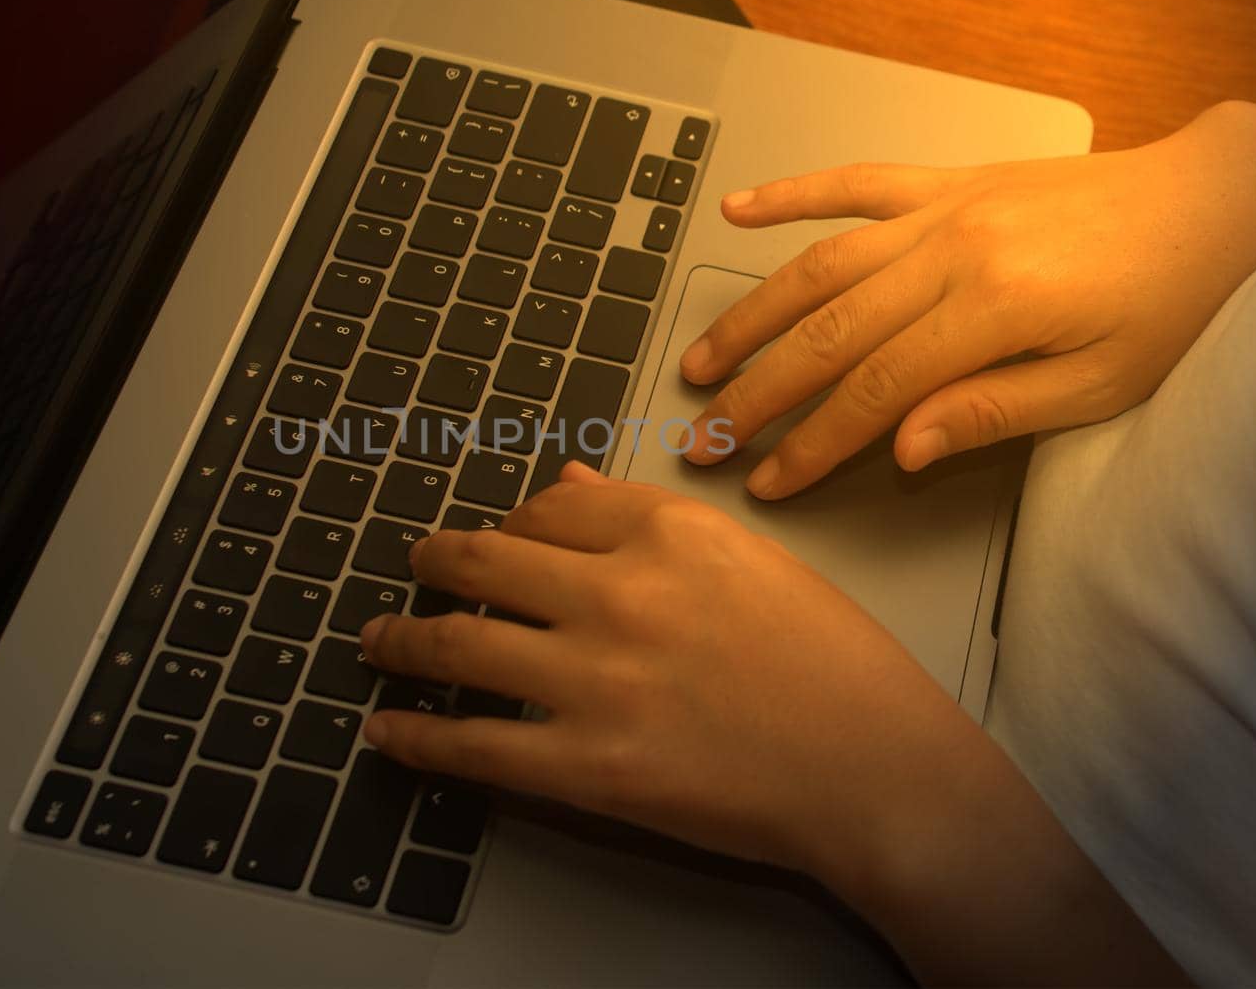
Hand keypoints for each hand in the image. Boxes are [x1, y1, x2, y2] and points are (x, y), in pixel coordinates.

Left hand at [360, 461, 960, 876]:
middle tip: (413, 567)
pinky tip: (386, 729)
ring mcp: (598, 680)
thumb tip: (566, 485)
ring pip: (459, 644)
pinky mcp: (589, 766)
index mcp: (669, 531)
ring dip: (401, 640)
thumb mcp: (751, 562)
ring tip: (376, 640)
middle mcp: (621, 592)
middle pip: (484, 559)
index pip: (550, 505)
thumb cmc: (836, 665)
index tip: (496, 538)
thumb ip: (649, 521)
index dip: (509, 521)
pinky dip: (416, 736)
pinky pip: (473, 745)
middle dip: (432, 561)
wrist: (879, 770)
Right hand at [680, 100, 1255, 497]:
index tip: (768, 480)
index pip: (875, 389)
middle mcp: (955, 248)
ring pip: (822, 262)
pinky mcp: (948, 182)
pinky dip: (793, 193)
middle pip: (829, 330)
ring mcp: (945, 207)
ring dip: (753, 313)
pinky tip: (739, 209)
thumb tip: (904, 448)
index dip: (812, 441)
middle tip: (707, 436)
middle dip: (759, 392)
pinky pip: (855, 182)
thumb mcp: (1102, 384)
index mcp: (996, 306)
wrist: (1217, 199)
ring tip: (703, 358)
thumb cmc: (1173, 297)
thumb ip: (994, 411)